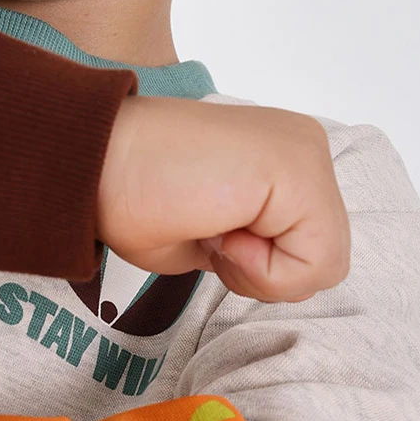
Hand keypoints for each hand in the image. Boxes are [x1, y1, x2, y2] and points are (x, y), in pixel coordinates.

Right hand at [97, 96, 350, 301]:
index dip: (258, 266)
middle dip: (267, 272)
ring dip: (262, 271)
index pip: (310, 247)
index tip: (206, 229)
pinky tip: (221, 229)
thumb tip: (279, 273)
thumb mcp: (215, 237)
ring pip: (325, 263)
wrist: (94, 163)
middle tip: (209, 232)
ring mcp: (306, 153)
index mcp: (285, 158)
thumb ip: (259, 248)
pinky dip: (263, 269)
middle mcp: (304, 147)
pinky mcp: (299, 169)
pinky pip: (313, 261)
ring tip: (213, 227)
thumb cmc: (132, 195)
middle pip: (326, 257)